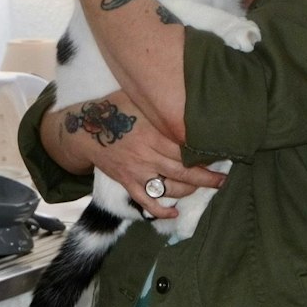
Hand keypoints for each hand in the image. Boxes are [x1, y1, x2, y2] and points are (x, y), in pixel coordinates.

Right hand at [65, 92, 224, 210]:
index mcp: (151, 133)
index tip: (219, 154)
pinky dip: (161, 211)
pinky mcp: (127, 183)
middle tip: (222, 179)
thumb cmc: (114, 110)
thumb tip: (184, 92)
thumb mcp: (136, 98)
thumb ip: (158, 102)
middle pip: (183, 171)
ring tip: (204, 188)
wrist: (84, 130)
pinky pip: (146, 202)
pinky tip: (174, 213)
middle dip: (206, 178)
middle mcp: (146, 155)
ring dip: (189, 191)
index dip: (204, 154)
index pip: (185, 148)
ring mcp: (137, 171)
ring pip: (169, 188)